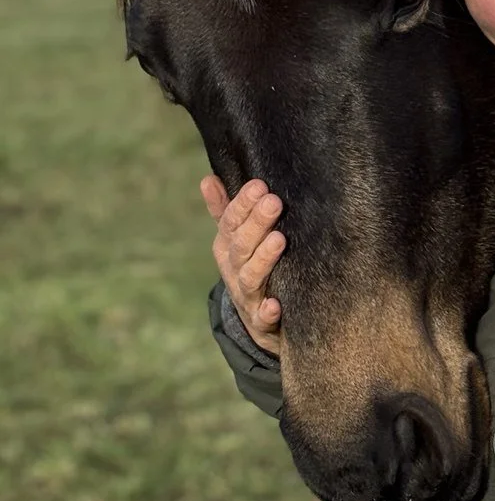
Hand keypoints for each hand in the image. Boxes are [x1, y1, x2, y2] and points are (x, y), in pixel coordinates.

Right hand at [202, 176, 284, 356]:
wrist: (256, 322)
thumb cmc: (249, 267)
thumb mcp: (234, 240)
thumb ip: (225, 210)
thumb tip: (208, 178)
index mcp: (227, 247)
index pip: (231, 222)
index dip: (243, 204)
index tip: (259, 185)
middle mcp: (234, 270)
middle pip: (241, 246)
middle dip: (256, 224)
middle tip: (274, 202)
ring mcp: (247, 296)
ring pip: (251, 277)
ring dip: (263, 259)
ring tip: (279, 240)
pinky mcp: (261, 322)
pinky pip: (262, 318)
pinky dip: (266, 312)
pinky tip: (275, 305)